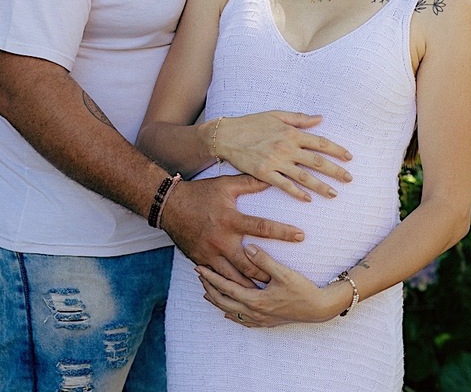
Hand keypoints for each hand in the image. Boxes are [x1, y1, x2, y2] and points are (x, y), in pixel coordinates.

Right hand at [159, 175, 304, 286]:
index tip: (301, 236)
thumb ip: (250, 182)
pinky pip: (216, 279)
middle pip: (249, 264)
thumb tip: (272, 176)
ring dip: (248, 286)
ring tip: (263, 293)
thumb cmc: (200, 193)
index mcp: (231, 220)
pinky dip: (228, 286)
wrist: (169, 206)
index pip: (262, 228)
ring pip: (233, 278)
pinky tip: (238, 293)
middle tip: (281, 281)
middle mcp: (222, 240)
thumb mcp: (225, 185)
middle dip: (266, 274)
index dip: (283, 232)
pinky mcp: (201, 261)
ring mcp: (210, 253)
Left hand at [196, 244, 348, 326]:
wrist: (320, 308)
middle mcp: (254, 312)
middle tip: (199, 276)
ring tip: (207, 291)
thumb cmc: (303, 290)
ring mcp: (260, 319)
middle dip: (209, 288)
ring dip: (217, 300)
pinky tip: (227, 311)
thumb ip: (264, 260)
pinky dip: (231, 313)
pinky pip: (242, 320)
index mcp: (255, 300)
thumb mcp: (284, 273)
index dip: (211, 277)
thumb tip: (248, 248)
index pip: (226, 288)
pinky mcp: (266, 322)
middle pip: (223, 301)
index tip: (199, 267)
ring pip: (231, 311)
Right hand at [216, 111, 352, 200]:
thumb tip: (320, 119)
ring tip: (334, 194)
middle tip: (349, 179)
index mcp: (291, 132)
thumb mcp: (276, 115)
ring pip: (304, 176)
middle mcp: (287, 147)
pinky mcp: (264, 173)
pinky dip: (297, 192)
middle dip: (336, 171)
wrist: (226, 135)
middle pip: (317, 161)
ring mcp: (276, 161)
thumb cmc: (251, 123)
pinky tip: (307, 199)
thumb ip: (299, 118)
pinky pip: (284, 185)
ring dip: (321, 186)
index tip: (349, 157)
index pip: (320, 142)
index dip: (336, 150)